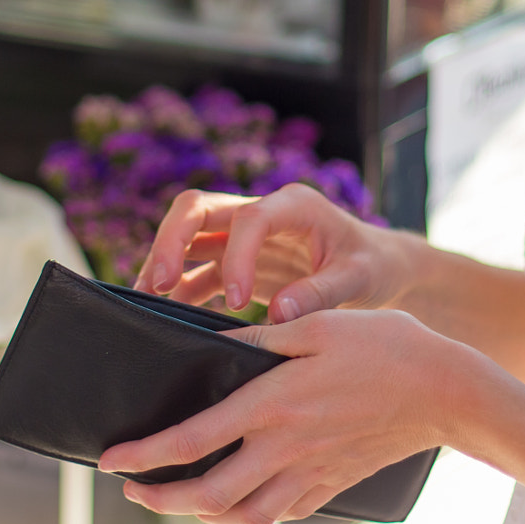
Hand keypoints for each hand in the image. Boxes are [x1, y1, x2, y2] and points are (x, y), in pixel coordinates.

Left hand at [98, 308, 472, 523]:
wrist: (446, 391)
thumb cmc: (384, 346)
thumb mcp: (317, 326)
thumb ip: (260, 340)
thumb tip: (212, 347)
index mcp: (272, 404)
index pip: (192, 440)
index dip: (145, 455)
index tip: (111, 460)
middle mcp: (284, 447)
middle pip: (206, 494)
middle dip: (159, 499)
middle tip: (131, 491)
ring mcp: (309, 472)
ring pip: (240, 515)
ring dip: (198, 514)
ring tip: (174, 497)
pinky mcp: (330, 484)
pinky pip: (279, 514)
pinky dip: (247, 515)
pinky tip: (237, 502)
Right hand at [135, 183, 408, 322]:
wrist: (378, 268)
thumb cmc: (372, 266)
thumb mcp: (359, 278)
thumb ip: (322, 293)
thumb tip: (279, 315)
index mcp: (294, 205)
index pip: (249, 218)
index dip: (236, 257)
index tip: (237, 302)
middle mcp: (260, 211)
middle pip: (198, 208)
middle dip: (171, 241)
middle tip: (158, 284)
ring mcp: (244, 235)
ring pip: (188, 235)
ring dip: (164, 264)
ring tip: (146, 303)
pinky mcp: (236, 260)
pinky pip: (198, 269)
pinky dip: (180, 290)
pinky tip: (168, 318)